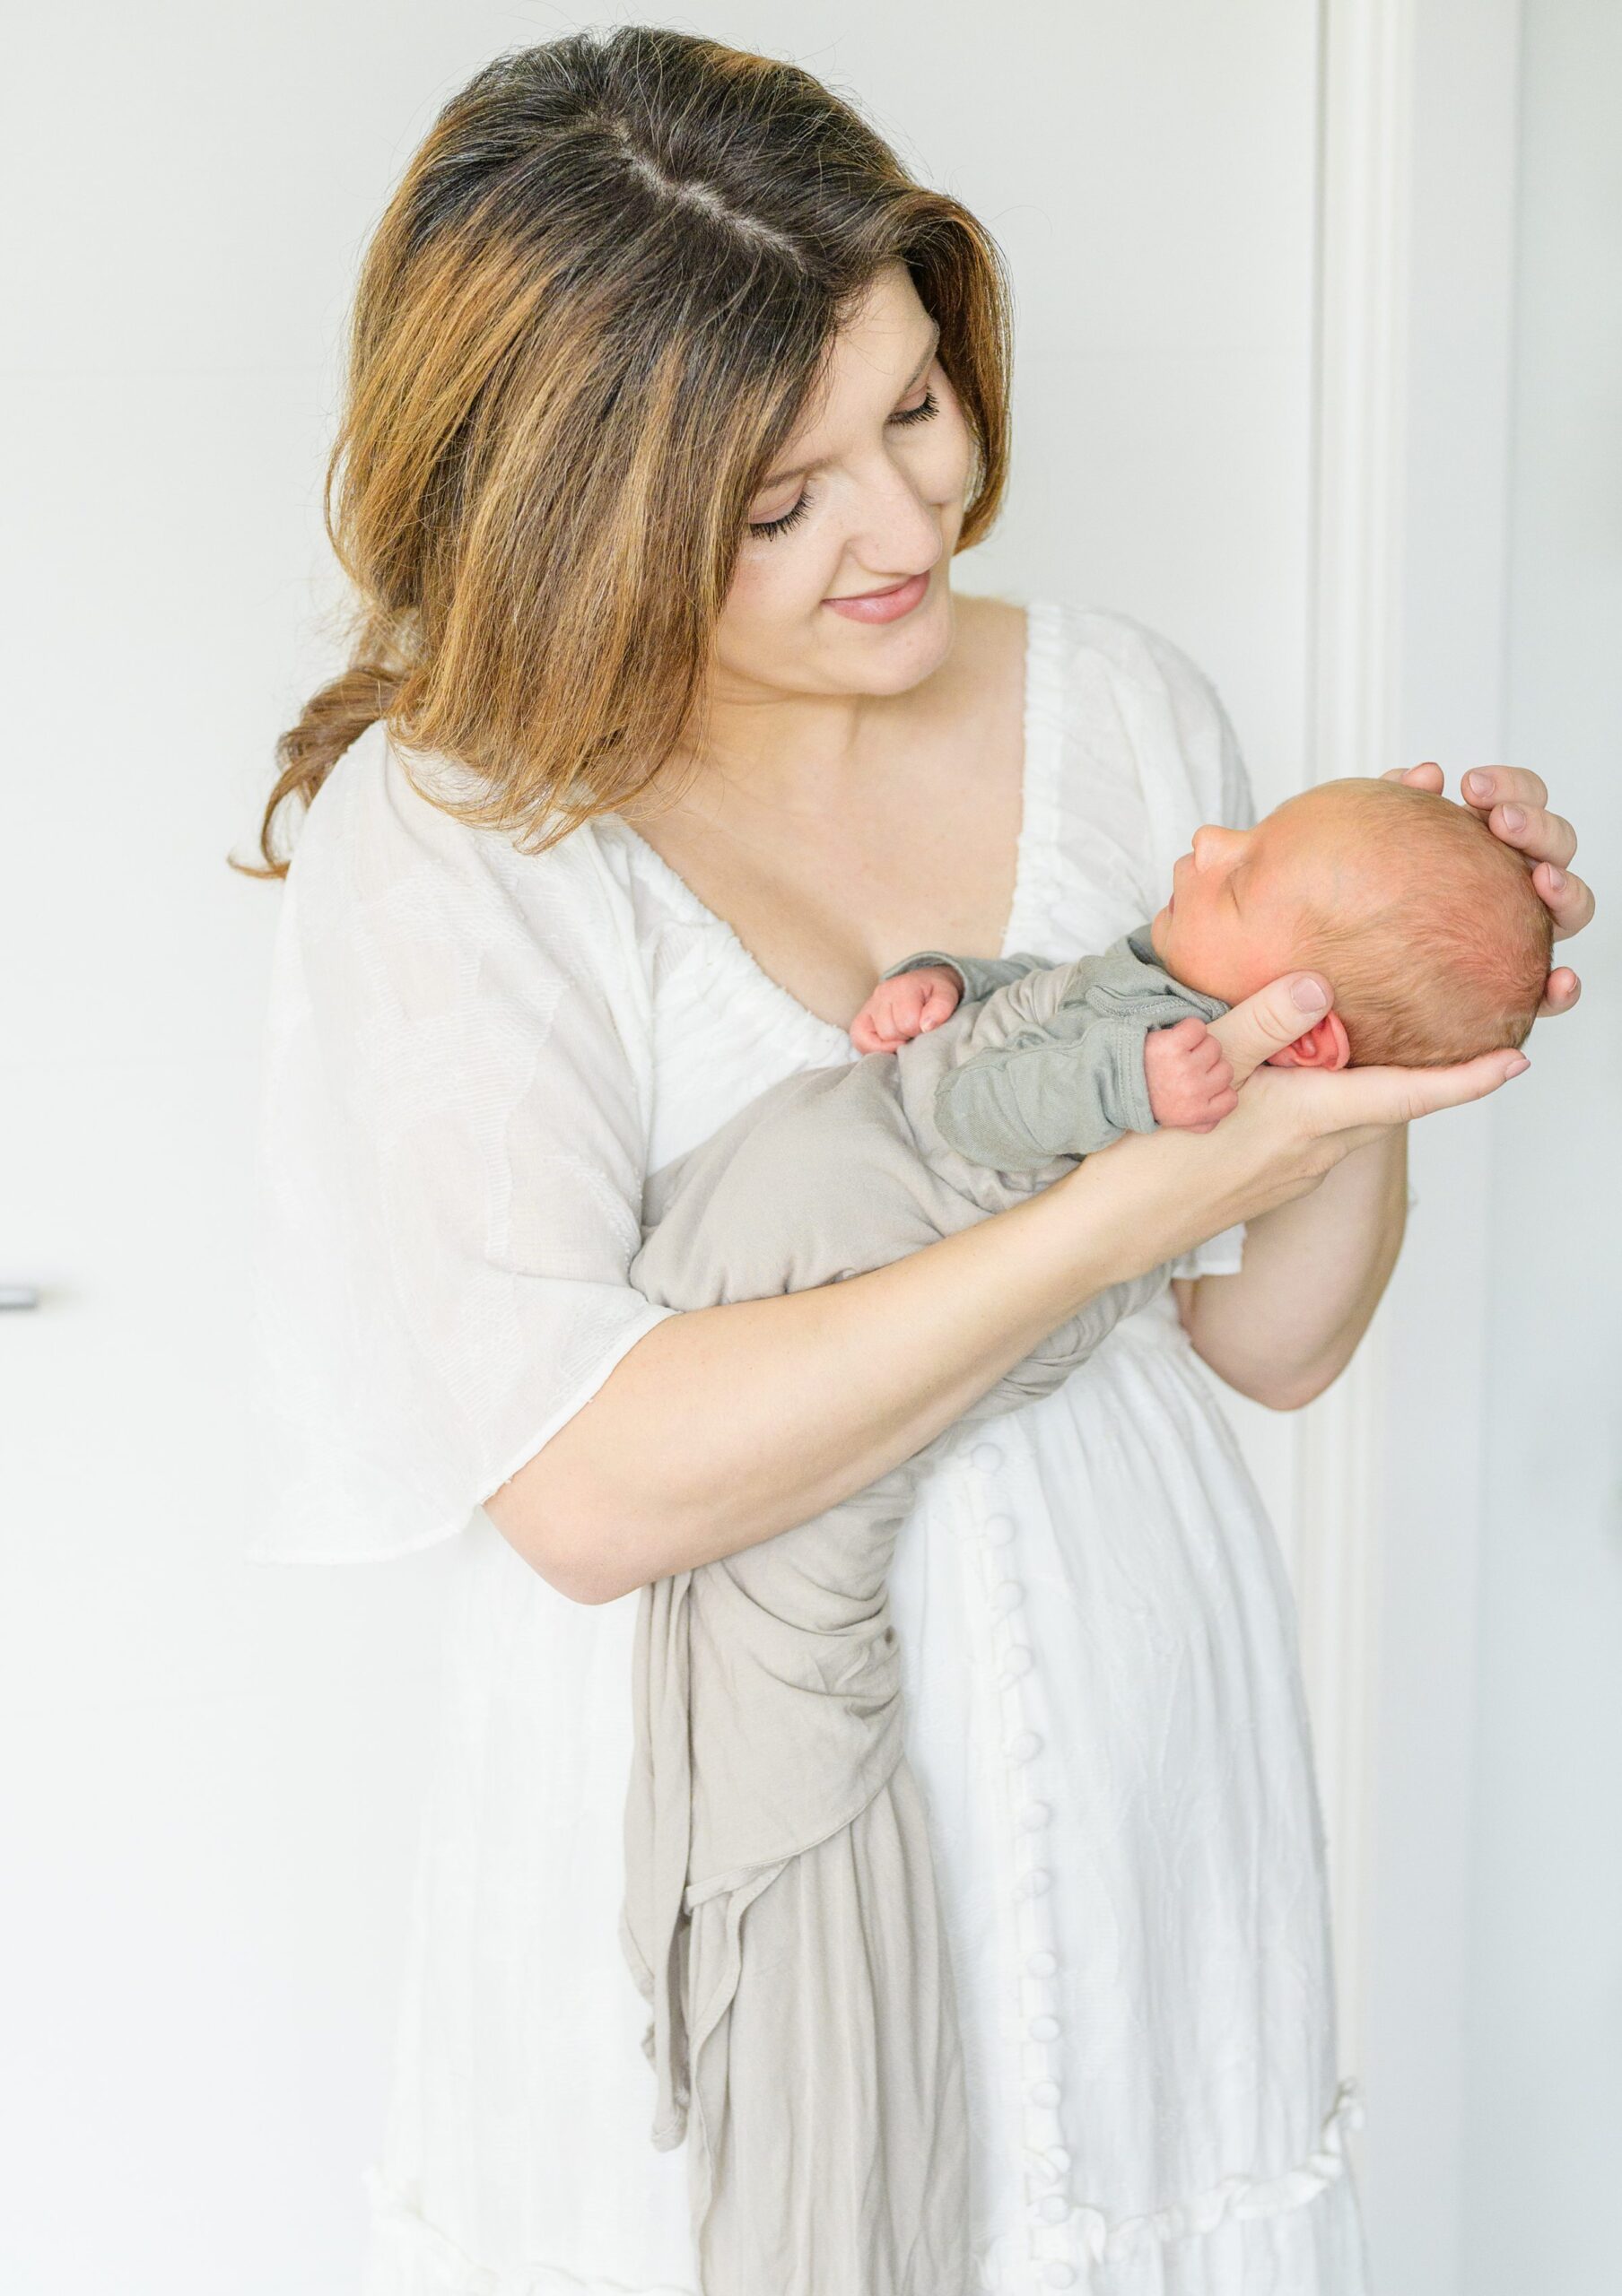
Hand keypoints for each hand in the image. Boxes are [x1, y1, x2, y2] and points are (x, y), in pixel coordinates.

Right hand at [850, 965, 961, 1053]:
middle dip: (907, 1037)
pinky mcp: (860, 1020)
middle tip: (916, 1031)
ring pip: (876, 1040)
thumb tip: (926, 1026)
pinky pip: (859, 1041)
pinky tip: (889, 1043)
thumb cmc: (934, 992)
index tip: (926, 1026)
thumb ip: (941, 1007)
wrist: (924, 983)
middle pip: (890, 1033)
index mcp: (902, 986)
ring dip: (893, 1042)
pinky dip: (874, 1048)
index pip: (908, 1022)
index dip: (921, 1031)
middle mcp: (881, 994)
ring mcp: (869, 1006)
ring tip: (904, 1034)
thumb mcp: (946, 994)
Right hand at [1067, 971, 1531, 1279]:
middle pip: (1383, 1104)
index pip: (1410, 1094)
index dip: (1469, 1079)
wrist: (1104, 1233)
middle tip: (1439, 1029)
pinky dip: (1322, 1105)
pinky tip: (1288, 1080)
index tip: (1517, 1061)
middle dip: (1419, 1073)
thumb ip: (1260, 1022)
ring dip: (1364, 1086)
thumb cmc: (1149, 1153)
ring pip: (1346, 1120)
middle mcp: (1312, 1153)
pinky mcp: (1260, 1185)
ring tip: (1360, 1040)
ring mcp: (1287, 1175)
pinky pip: (1311, 1137)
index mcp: (1309, 1118)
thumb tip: (1320, 983)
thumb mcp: (1200, 1069)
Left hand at [1143, 1016, 1237, 1131]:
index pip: (1230, 1099)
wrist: (1111, 1080)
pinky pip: (1198, 1028)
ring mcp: (1184, 1067)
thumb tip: (1217, 1119)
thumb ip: (1201, 1124)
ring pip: (1214, 1047)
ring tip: (1179, 1052)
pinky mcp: (1172, 1045)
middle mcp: (1193, 1091)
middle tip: (1186, 1066)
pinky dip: (1190, 1028)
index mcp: (1196, 1112)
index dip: (1218, 1088)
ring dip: (1199, 1045)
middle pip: (1225, 1069)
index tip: (1203, 1083)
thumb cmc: (1146, 1098)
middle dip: (1208, 1066)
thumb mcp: (1174, 1121)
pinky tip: (1176, 1037)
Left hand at [1383, 760, 1590, 1015]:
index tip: (1472, 785)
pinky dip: (1564, 986)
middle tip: (1500, 822)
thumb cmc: (1384, 888)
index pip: (1524, 799)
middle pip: (1557, 842)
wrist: (1362, 960)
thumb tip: (1422, 775)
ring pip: (1574, 903)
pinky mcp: (1521, 981)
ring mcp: (1530, 925)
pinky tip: (1559, 980)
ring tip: (1541, 878)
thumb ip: (1402, 805)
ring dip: (1564, 886)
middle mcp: (1522, 878)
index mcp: (1495, 838)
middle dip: (1535, 826)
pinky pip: (1554, 989)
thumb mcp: (1385, 844)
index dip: (1511, 786)